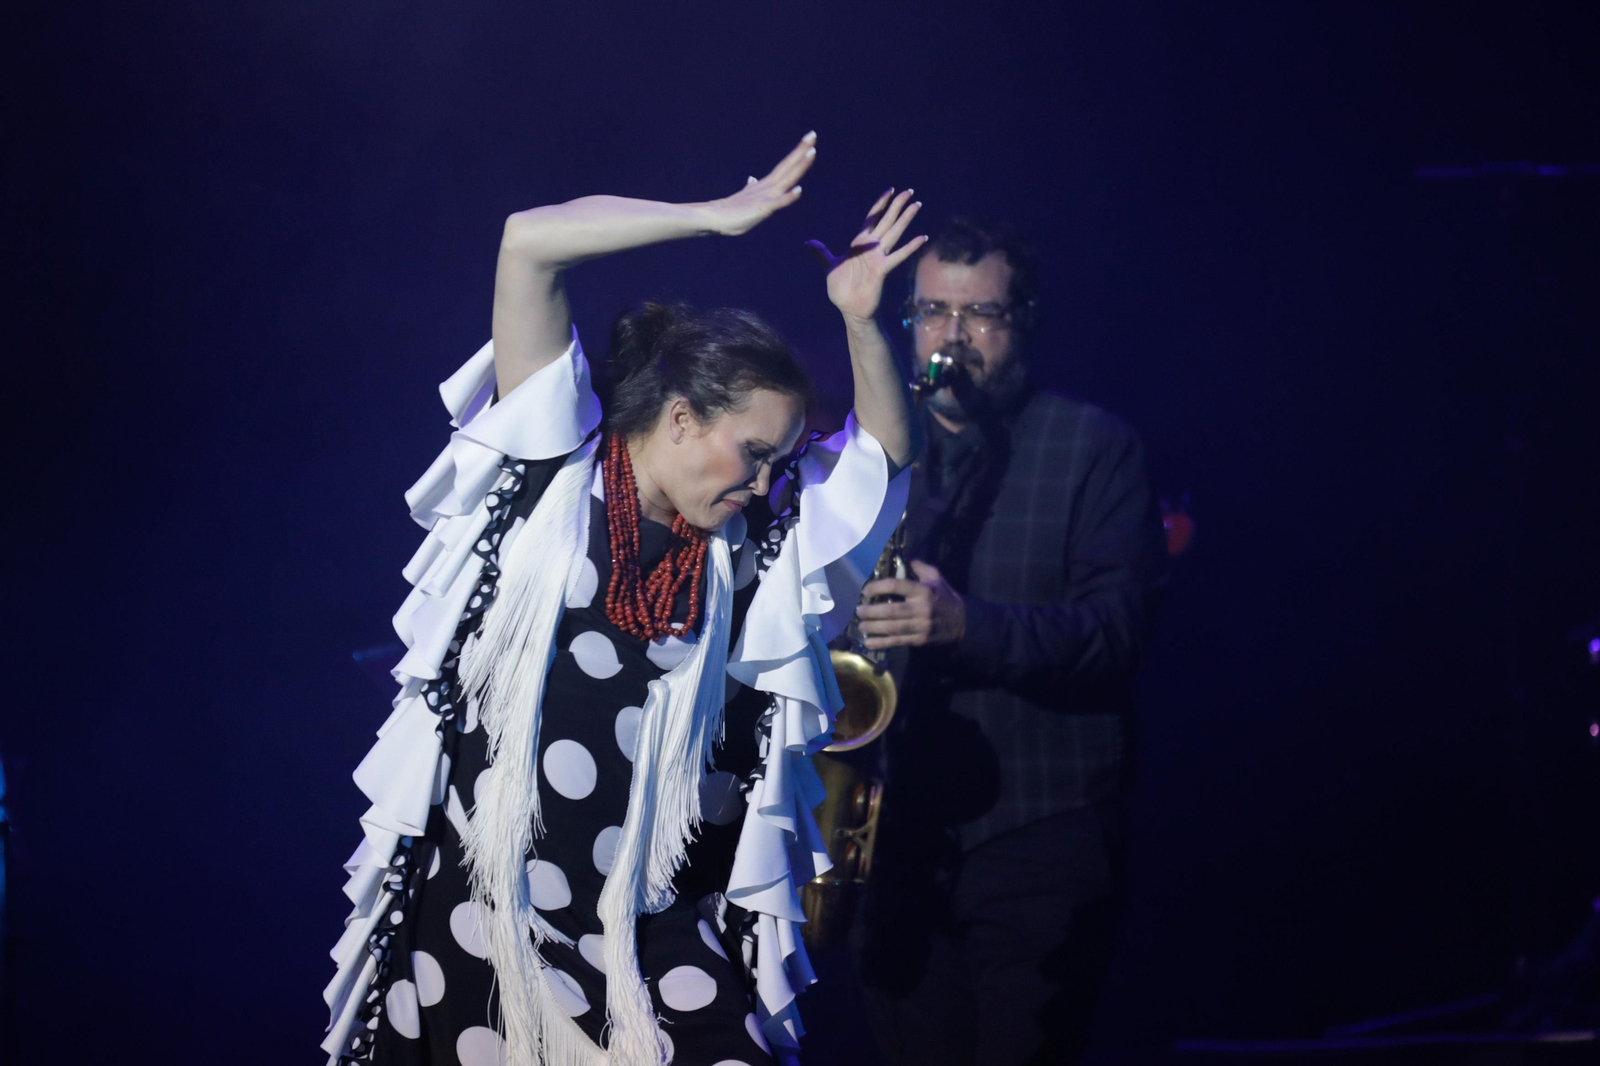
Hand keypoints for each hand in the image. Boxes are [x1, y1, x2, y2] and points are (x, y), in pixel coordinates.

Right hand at [703, 132, 817, 236]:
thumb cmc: (731, 211)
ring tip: (812, 152)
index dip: (798, 153)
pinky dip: (788, 196)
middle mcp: (768, 187)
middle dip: (801, 151)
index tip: (809, 140)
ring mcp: (766, 196)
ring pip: (787, 179)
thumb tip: (752, 179)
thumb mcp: (746, 197)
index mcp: (766, 184)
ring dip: (799, 166)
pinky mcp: (763, 208)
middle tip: (813, 135)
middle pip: (788, 167)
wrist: (716, 218)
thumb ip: (751, 188)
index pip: (785, 166)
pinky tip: (799, 190)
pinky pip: (778, 202)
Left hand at [806, 188, 927, 321]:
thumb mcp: (830, 267)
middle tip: (910, 191)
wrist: (850, 308)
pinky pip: (897, 256)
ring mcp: (879, 257)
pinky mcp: (882, 270)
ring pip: (894, 233)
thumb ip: (822, 253)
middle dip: (897, 206)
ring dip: (905, 219)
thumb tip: (808, 242)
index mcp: (859, 243)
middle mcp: (872, 247)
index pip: (872, 219)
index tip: (890, 191)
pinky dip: (910, 247)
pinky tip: (922, 238)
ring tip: (917, 204)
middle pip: (886, 221)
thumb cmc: (842, 289)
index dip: (880, 204)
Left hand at [855, 560, 964, 648]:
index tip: (866, 590)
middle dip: (872, 612)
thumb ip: (919, 567)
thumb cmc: (944, 596)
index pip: (897, 586)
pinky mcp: (920, 639)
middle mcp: (921, 609)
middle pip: (892, 611)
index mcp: (923, 590)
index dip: (879, 587)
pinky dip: (882, 642)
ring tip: (861, 626)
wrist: (961, 622)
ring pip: (893, 628)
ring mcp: (921, 626)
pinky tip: (869, 642)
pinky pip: (898, 641)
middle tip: (858, 611)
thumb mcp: (936, 577)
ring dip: (874, 628)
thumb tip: (903, 558)